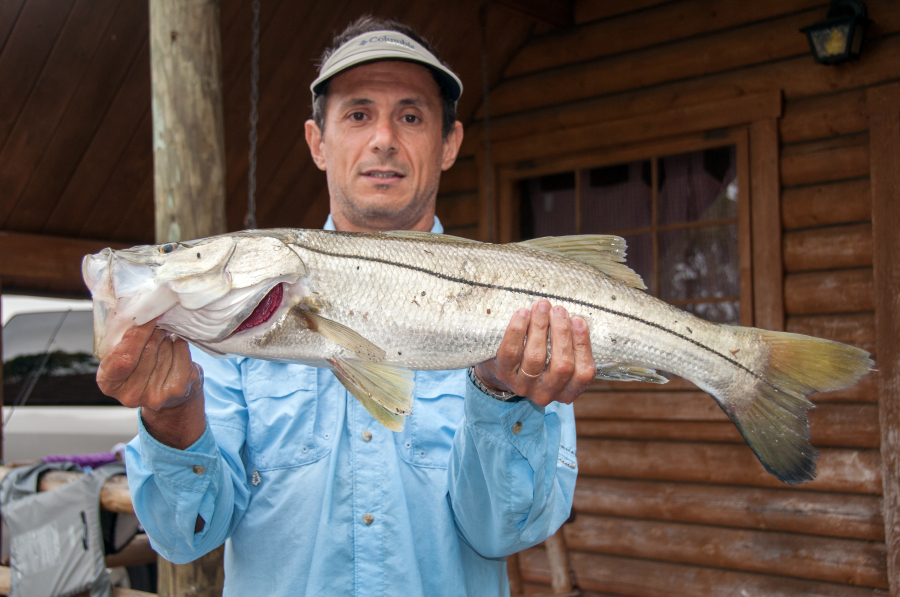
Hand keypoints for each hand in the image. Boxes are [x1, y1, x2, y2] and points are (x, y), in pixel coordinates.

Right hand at [96, 319, 205, 448]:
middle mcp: (131, 394)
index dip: (136, 333)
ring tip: (163, 340)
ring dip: (165, 338)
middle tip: (156, 323)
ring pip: (165, 348)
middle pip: (147, 348)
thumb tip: (135, 309)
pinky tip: (174, 347)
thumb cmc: (142, 371)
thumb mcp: (121, 357)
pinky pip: (181, 352)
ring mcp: (156, 394)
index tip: (145, 316)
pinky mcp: (178, 388)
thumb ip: (122, 339)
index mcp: (109, 383)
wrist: (170, 400)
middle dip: (153, 331)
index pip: (123, 356)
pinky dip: (179, 344)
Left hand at [474, 300, 595, 406]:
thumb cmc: (537, 359)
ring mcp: (523, 385)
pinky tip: (523, 313)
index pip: (583, 373)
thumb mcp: (558, 360)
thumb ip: (568, 345)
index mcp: (567, 391)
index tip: (578, 319)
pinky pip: (511, 351)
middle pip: (561, 365)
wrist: (501, 373)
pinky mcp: (503, 374)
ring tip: (542, 307)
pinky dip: (517, 330)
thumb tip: (573, 318)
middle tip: (559, 310)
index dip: (582, 345)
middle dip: (562, 333)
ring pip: (535, 357)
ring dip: (540, 327)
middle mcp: (546, 393)